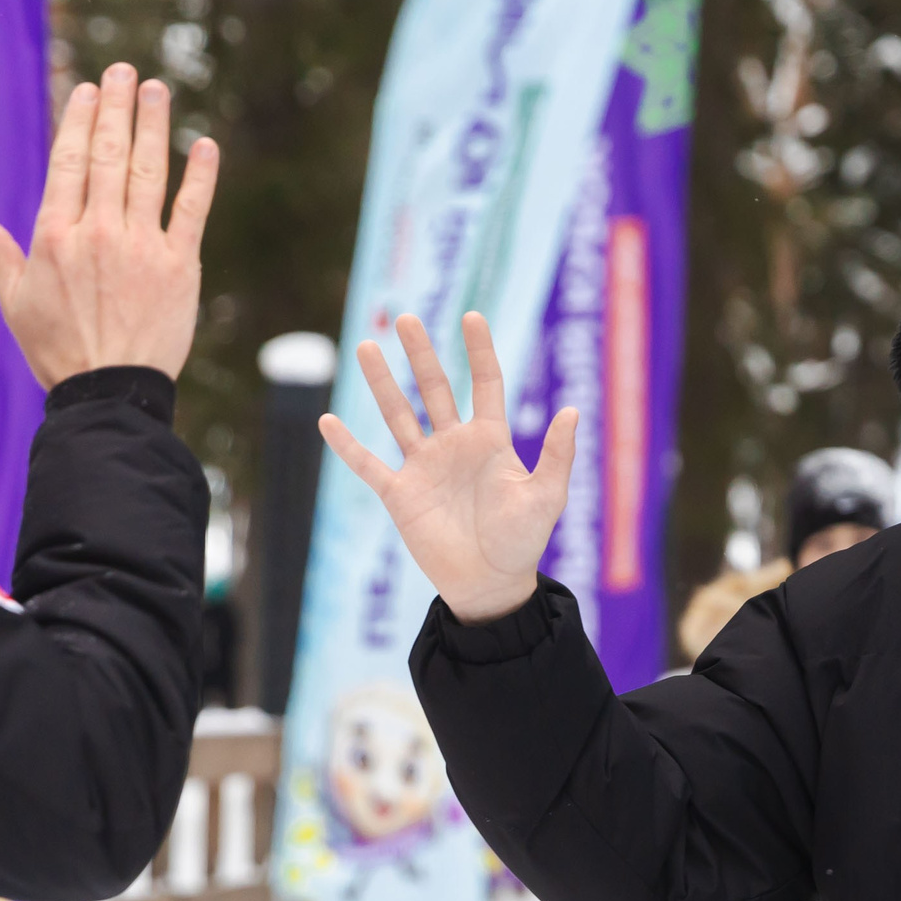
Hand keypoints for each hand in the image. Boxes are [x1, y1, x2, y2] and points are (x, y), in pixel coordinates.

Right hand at [0, 64, 218, 385]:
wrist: (109, 391)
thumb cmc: (58, 349)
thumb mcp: (14, 299)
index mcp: (56, 234)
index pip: (69, 160)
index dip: (81, 120)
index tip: (90, 91)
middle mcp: (99, 231)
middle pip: (108, 154)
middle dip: (118, 108)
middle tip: (127, 72)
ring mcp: (143, 246)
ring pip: (148, 173)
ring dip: (154, 127)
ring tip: (158, 90)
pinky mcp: (180, 267)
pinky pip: (193, 211)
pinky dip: (201, 177)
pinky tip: (206, 145)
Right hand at [318, 312, 576, 622]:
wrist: (492, 584)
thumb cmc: (524, 541)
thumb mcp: (547, 496)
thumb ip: (557, 455)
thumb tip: (572, 411)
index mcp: (490, 441)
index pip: (485, 384)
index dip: (479, 351)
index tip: (472, 317)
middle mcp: (454, 446)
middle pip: (434, 389)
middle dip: (421, 354)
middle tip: (407, 318)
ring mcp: (424, 467)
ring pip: (398, 415)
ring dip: (382, 383)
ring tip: (366, 346)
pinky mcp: (400, 494)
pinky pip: (368, 464)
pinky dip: (347, 445)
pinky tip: (328, 420)